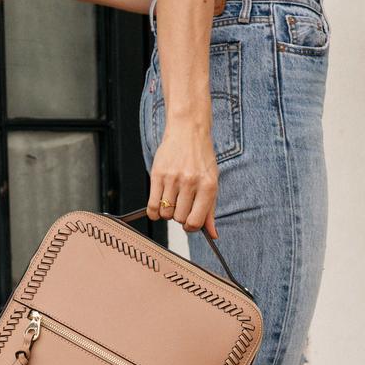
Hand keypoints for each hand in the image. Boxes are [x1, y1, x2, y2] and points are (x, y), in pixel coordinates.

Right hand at [146, 117, 218, 238]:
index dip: (191, 227)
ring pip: (165, 213)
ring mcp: (173, 179)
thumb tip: (213, 234)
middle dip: (179, 216)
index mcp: (208, 186)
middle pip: (179, 218)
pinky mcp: (157, 174)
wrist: (188, 130)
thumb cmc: (201, 157)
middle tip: (181, 205)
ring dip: (167, 212)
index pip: (196, 222)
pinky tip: (158, 206)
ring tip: (171, 201)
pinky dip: (153, 212)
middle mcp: (190, 183)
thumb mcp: (212, 182)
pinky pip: (152, 205)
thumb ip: (210, 210)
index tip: (189, 222)